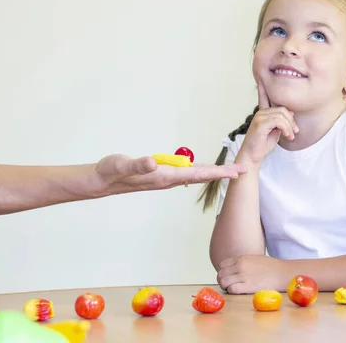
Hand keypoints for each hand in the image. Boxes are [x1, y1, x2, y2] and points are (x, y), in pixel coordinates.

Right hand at [91, 154, 246, 194]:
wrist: (101, 180)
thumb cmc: (111, 171)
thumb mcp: (122, 164)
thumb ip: (137, 165)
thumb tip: (153, 163)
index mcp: (165, 176)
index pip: (198, 174)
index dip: (219, 172)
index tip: (237, 172)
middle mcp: (169, 179)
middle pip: (202, 175)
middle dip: (223, 173)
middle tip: (244, 170)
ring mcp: (166, 178)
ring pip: (195, 175)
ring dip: (214, 172)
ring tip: (230, 170)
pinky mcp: (161, 175)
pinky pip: (186, 172)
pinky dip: (200, 170)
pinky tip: (205, 169)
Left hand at [217, 254, 289, 293]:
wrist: (283, 273)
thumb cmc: (271, 267)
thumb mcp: (254, 258)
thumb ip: (243, 262)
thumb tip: (233, 268)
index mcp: (242, 258)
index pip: (222, 264)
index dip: (223, 272)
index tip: (228, 276)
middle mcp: (241, 265)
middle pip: (221, 274)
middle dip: (222, 280)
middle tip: (228, 285)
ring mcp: (244, 276)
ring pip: (223, 282)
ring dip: (226, 287)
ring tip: (232, 288)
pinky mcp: (248, 286)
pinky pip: (232, 289)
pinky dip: (232, 291)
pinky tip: (238, 291)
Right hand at [236, 77, 298, 164]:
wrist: (253, 156)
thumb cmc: (263, 144)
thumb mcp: (276, 131)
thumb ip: (282, 121)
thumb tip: (290, 112)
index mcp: (263, 113)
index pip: (263, 97)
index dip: (262, 87)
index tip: (261, 76)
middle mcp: (260, 113)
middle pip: (282, 109)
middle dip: (291, 121)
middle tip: (294, 133)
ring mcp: (259, 117)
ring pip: (282, 115)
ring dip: (290, 127)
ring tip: (290, 136)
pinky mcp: (260, 124)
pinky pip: (279, 121)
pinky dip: (286, 129)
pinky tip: (287, 136)